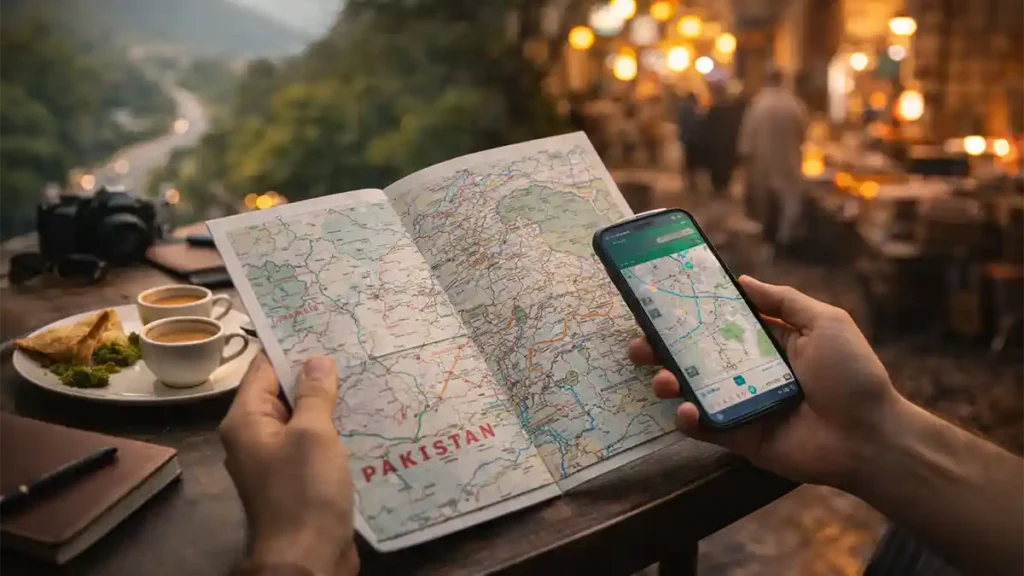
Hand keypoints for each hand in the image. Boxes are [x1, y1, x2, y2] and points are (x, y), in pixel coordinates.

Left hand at [220, 354, 356, 575]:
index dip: (292, 347)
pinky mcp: (297, 479)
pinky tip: (362, 418)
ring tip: (364, 376)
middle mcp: (255, 437)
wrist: (306, 559)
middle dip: (315, 373)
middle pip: (283, 393)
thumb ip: (315, 394)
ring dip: (329, 403)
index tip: (322, 326)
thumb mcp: (313, 435)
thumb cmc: (304, 492)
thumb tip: (316, 360)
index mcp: (246, 421)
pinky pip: (313, 443)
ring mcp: (276, 460)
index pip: (264, 369)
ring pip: (302, 419)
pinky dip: (333, 429)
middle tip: (351, 346)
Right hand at [629, 276, 900, 487]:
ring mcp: (742, 404)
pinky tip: (686, 410)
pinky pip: (706, 428)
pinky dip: (689, 420)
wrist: (870, 436)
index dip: (690, 314)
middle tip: (640, 343)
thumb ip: (783, 301)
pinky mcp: (740, 437)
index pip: (719, 323)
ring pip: (693, 391)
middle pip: (695, 356)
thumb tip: (742, 280)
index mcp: (768, 342)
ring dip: (668, 382)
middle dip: (663, 349)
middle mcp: (749, 371)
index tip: (660, 303)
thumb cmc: (852, 375)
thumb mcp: (825, 323)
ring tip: (661, 378)